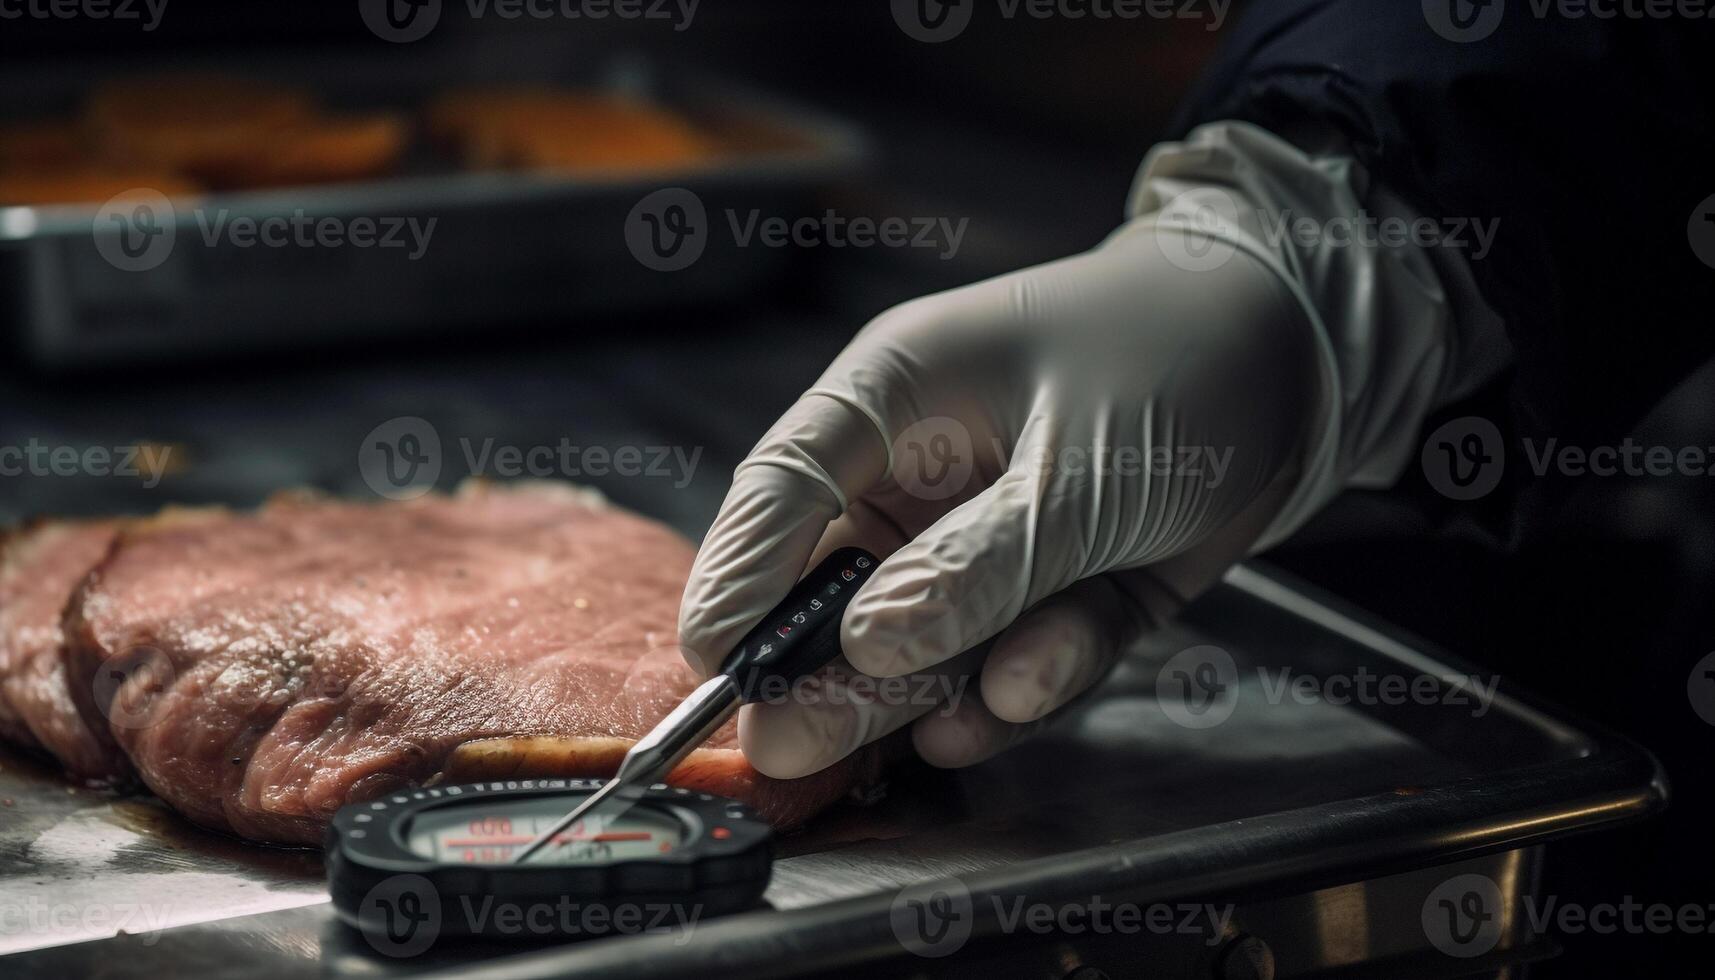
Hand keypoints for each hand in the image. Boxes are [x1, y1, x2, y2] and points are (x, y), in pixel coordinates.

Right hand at [679, 217, 1324, 777]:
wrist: (1308, 361)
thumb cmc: (1178, 358)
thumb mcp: (1079, 466)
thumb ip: (980, 563)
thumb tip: (870, 644)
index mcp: (897, 396)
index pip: (784, 487)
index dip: (738, 575)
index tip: (711, 663)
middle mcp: (927, 473)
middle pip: (844, 582)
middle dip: (824, 667)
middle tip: (785, 748)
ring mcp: (989, 536)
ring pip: (932, 635)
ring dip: (935, 687)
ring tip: (939, 732)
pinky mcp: (1054, 589)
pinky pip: (1019, 651)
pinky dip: (1026, 680)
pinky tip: (1015, 700)